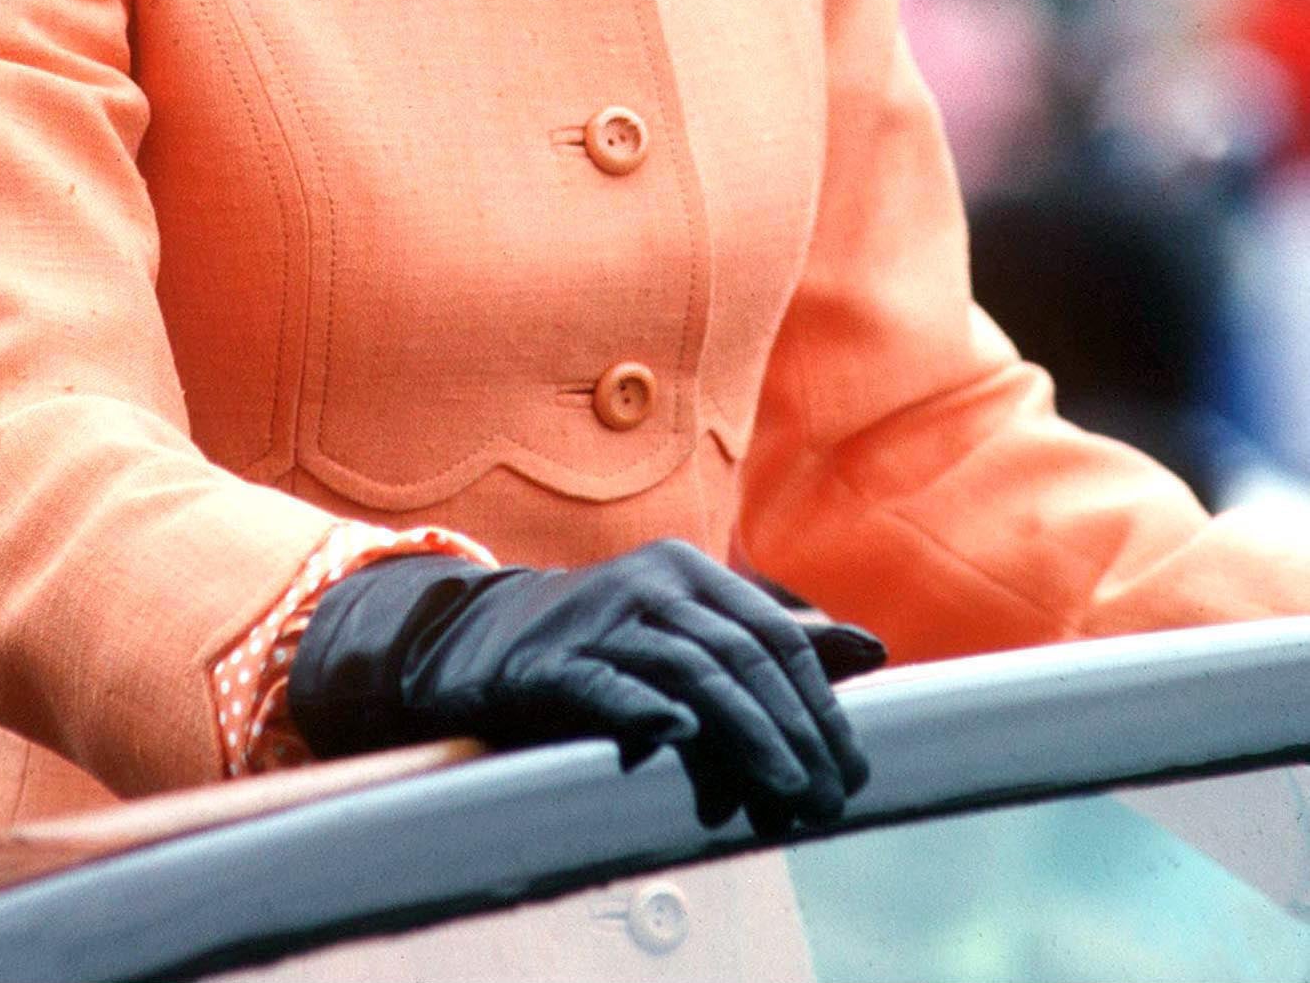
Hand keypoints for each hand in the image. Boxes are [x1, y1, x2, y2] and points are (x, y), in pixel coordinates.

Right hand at [288, 538, 870, 831]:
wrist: (488, 640)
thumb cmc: (610, 642)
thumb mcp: (690, 625)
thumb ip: (773, 640)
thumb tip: (873, 651)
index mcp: (689, 569)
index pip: (773, 634)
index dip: (820, 702)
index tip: (852, 764)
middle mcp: (649, 582)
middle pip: (741, 655)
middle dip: (795, 729)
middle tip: (829, 793)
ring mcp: (600, 619)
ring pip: (691, 671)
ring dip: (747, 734)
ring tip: (787, 789)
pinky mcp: (553, 664)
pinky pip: (606, 683)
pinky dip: (644, 706)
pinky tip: (677, 733)